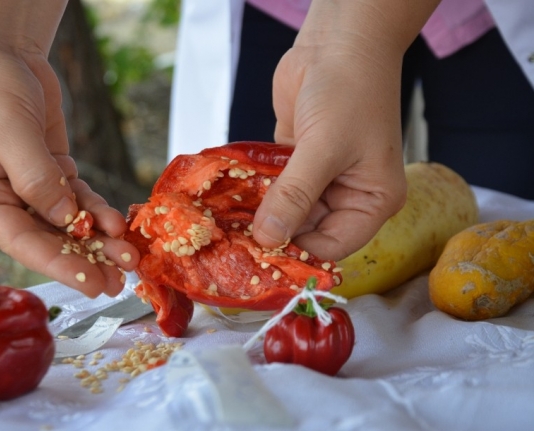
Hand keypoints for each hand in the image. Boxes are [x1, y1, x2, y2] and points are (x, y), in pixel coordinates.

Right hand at [0, 0, 137, 296]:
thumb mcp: (8, 128)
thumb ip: (36, 176)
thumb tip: (65, 219)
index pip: (19, 241)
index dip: (57, 264)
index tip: (89, 284)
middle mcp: (0, 197)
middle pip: (45, 239)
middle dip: (83, 260)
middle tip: (117, 282)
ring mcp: (27, 186)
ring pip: (65, 223)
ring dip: (97, 240)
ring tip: (128, 258)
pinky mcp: (51, 171)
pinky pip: (77, 199)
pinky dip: (97, 211)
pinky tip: (117, 224)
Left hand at [252, 0, 439, 260]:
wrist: (337, 41)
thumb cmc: (349, 91)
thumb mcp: (324, 148)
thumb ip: (295, 195)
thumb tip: (268, 238)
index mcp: (372, 200)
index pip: (334, 246)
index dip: (299, 253)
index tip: (259, 254)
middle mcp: (347, 195)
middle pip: (306, 232)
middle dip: (273, 234)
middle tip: (232, 243)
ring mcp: (319, 179)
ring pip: (285, 211)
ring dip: (258, 215)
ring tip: (224, 226)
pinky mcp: (295, 162)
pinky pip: (272, 187)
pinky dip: (253, 192)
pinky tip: (228, 201)